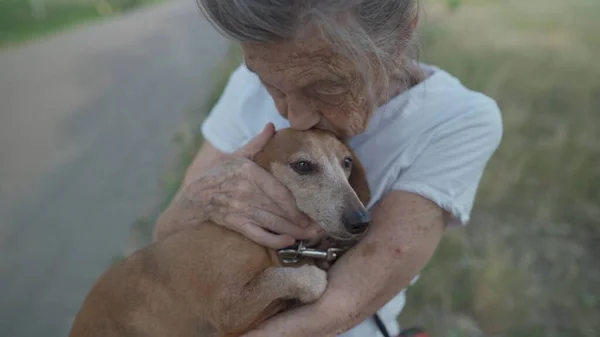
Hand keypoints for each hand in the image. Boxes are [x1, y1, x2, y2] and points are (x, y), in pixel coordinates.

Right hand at [154, 123, 316, 247]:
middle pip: (280, 210)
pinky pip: (258, 234)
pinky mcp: (236, 223)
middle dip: (302, 221)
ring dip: (294, 232)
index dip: (295, 205)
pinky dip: (274, 240)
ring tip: (311, 236)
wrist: (196, 195)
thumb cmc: (220, 173)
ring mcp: (240, 209)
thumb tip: (272, 126)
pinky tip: (288, 242)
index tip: (310, 211)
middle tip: (320, 228)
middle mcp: (245, 192)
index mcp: (249, 172)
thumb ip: (258, 143)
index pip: (279, 192)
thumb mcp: (238, 155)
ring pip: (273, 223)